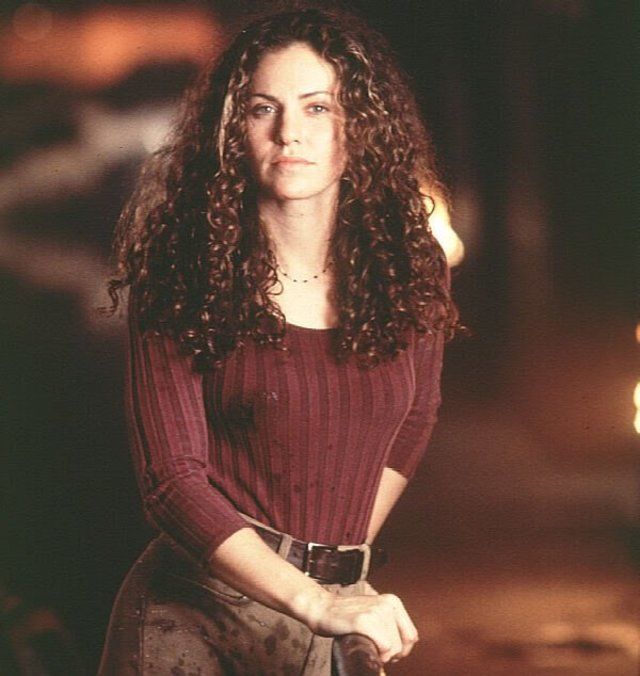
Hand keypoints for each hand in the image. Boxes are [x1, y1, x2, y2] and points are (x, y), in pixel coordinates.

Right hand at [299, 588, 418, 663]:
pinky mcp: (364, 621)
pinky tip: (364, 645)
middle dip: (390, 653)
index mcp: (393, 601)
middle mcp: (387, 604)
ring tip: (366, 643)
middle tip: (374, 648)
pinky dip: (376, 654)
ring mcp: (376, 611)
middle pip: (403, 644)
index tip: (387, 650)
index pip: (411, 636)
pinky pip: (384, 647)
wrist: (322, 608)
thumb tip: (405, 649)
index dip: (400, 649)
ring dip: (381, 654)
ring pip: (393, 647)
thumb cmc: (347, 616)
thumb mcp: (376, 614)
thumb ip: (391, 625)